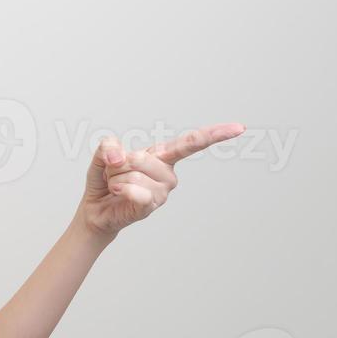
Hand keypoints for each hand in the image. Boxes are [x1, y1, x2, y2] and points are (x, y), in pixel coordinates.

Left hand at [77, 123, 244, 240]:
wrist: (97, 209)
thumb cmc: (106, 179)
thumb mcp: (104, 154)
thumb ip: (109, 146)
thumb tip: (120, 158)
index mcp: (163, 156)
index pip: (192, 143)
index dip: (215, 134)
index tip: (240, 128)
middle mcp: (168, 174)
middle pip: (140, 157)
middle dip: (118, 164)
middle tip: (117, 174)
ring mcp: (163, 192)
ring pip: (134, 174)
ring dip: (117, 178)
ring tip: (118, 186)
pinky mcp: (152, 206)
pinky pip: (136, 191)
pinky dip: (121, 189)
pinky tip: (119, 194)